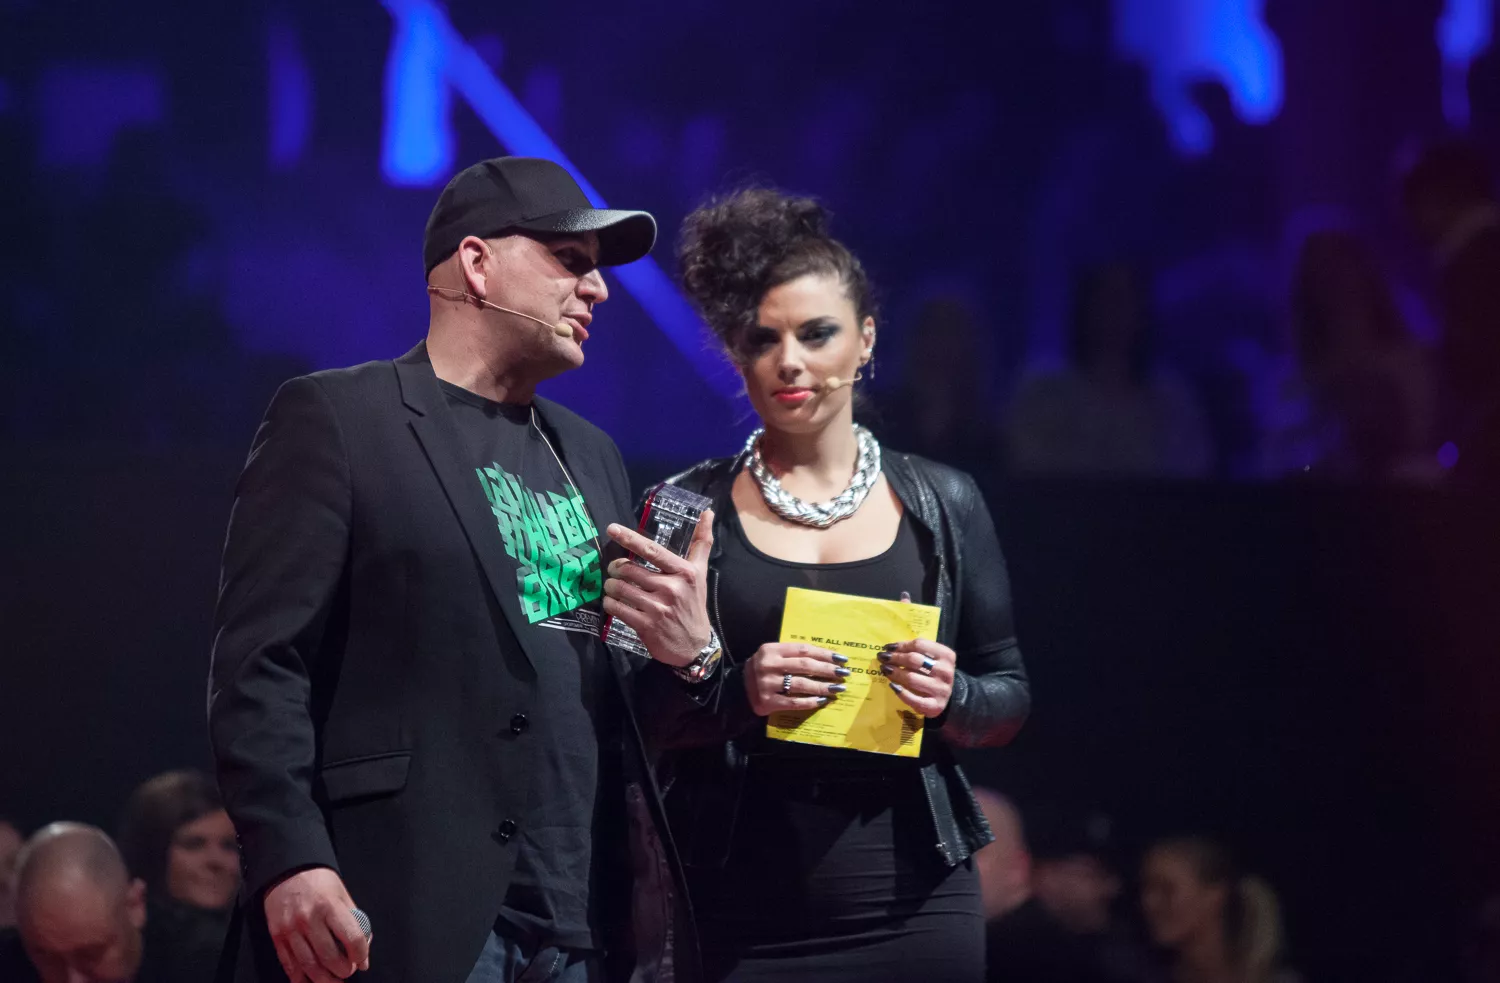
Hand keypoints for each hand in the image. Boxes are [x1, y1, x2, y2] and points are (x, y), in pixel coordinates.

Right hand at [262, 867, 369, 982]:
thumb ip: (353, 918)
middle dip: (343, 971)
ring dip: (324, 979)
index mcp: (330, 905)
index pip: (352, 937)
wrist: (287, 869)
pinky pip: (289, 964)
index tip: (362, 961)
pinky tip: (309, 981)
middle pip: (329, 957)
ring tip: (333, 981)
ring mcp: (291, 929)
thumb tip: (364, 945)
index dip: (361, 954)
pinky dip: (300, 977)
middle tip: (348, 972)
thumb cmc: (319, 880)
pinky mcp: (277, 936)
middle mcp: (309, 918)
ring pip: (308, 965)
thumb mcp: (341, 892)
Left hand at [603, 511, 714, 666]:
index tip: (612, 529)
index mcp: (684, 572)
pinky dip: (610, 603)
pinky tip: (614, 603)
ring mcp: (658, 608)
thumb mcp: (700, 572)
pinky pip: (617, 608)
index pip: (652, 551)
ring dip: (610, 586)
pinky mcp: (646, 625)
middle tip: (615, 571)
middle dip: (615, 568)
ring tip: (614, 587)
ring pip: (619, 588)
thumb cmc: (694, 603)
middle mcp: (671, 588)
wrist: (694, 644)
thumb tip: (708, 512)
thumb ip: (702, 542)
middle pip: (628, 569)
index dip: (629, 538)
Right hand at [744, 642, 848, 715]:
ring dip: (823, 686)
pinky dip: (810, 702)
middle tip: (844, 674)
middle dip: (828, 670)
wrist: (738, 689)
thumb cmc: (762, 670)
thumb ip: (793, 655)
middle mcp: (768, 665)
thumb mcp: (773, 656)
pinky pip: (794, 702)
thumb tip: (826, 659)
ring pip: (802, 684)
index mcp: (771, 650)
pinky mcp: (767, 701)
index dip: (824, 654)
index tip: (841, 659)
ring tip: (838, 688)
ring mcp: (767, 684)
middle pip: (805, 666)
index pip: (803, 650)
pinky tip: (823, 701)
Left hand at [879, 639, 956, 717]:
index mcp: (946, 655)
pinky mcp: (935, 706)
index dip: (901, 645)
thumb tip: (890, 649)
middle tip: (882, 657)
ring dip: (894, 673)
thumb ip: (915, 651)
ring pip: (911, 678)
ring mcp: (941, 690)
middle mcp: (946, 672)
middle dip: (895, 658)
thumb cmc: (935, 672)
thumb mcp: (931, 658)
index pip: (919, 645)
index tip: (888, 647)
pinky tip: (892, 685)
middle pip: (914, 660)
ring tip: (884, 669)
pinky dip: (901, 692)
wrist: (949, 696)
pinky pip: (913, 699)